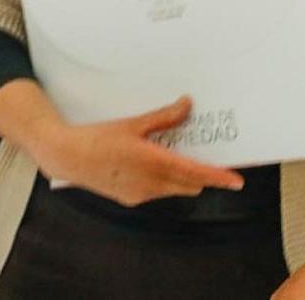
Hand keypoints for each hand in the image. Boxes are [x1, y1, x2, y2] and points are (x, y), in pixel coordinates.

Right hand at [33, 95, 244, 205]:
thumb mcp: (134, 123)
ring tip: (176, 154)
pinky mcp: (131, 199)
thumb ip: (164, 117)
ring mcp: (140, 195)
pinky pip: (158, 192)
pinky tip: (153, 163)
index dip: (217, 177)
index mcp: (152, 162)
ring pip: (174, 188)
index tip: (236, 180)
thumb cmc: (100, 137)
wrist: (67, 157)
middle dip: (202, 174)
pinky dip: (164, 180)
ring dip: (182, 176)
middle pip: (189, 184)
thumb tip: (187, 105)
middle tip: (209, 156)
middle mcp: (149, 183)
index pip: (194, 173)